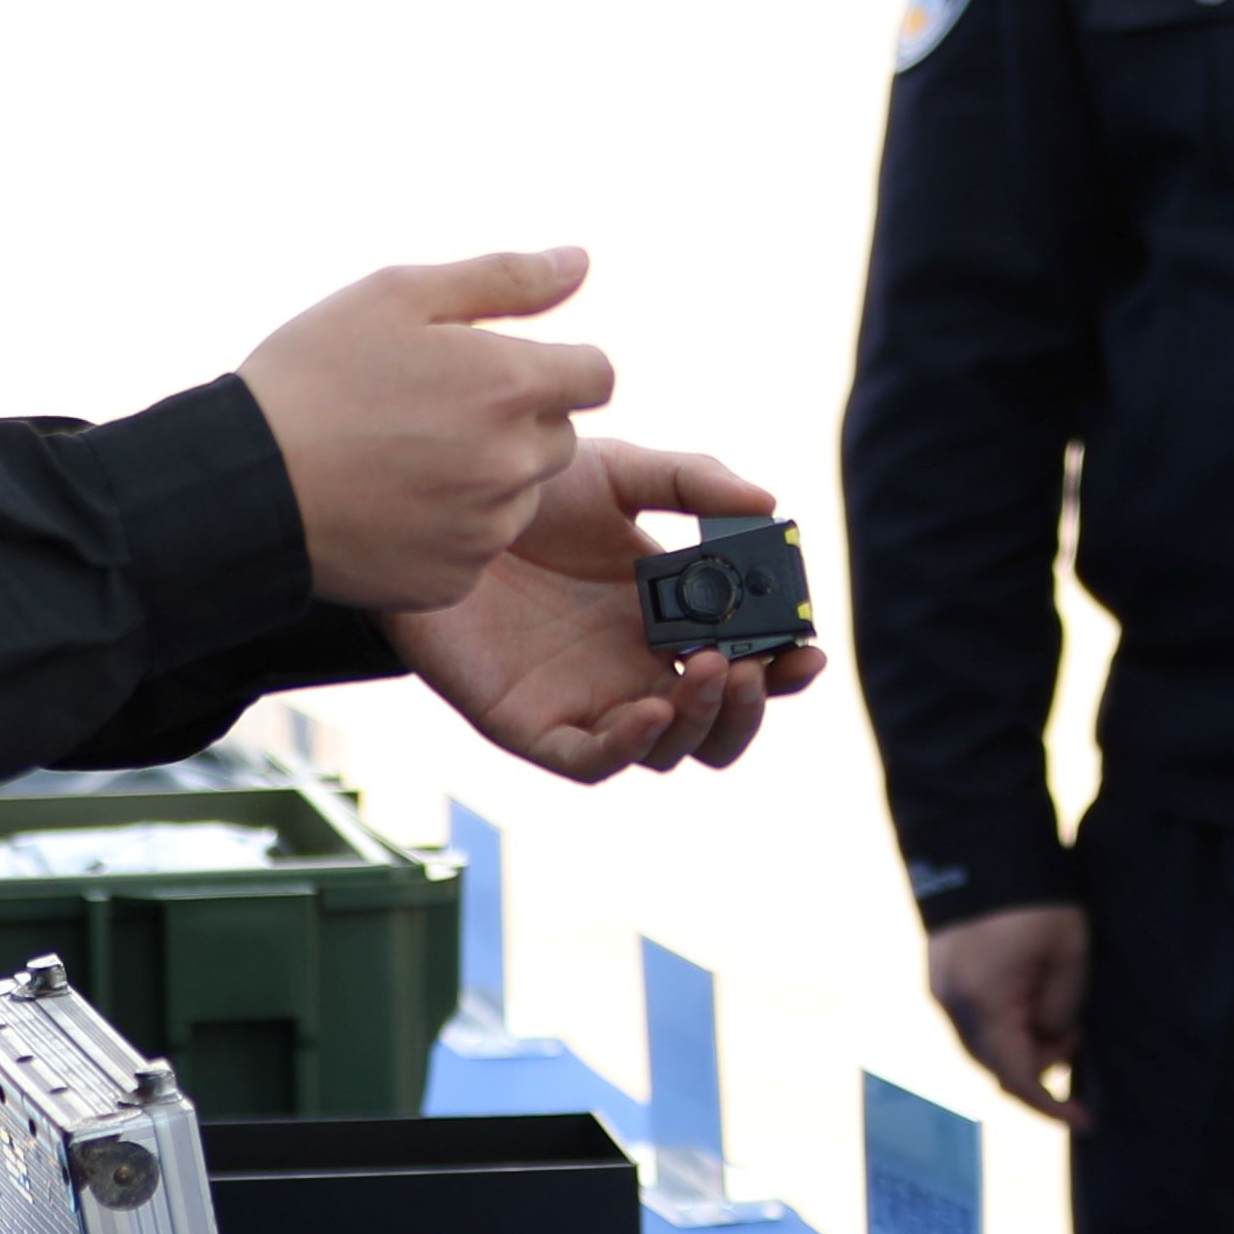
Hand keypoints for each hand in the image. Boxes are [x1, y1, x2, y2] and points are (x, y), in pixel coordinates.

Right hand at [241, 247, 611, 610]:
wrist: (241, 484)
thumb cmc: (312, 376)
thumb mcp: (399, 295)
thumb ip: (504, 279)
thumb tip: (580, 261)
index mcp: (509, 385)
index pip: (598, 375)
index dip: (557, 365)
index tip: (501, 368)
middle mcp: (512, 464)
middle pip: (560, 436)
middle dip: (518, 419)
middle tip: (436, 412)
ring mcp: (485, 530)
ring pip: (520, 496)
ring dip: (487, 477)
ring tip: (405, 459)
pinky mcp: (452, 580)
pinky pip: (477, 548)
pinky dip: (450, 530)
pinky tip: (392, 506)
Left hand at [380, 440, 811, 783]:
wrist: (426, 507)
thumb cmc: (522, 494)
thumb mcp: (618, 473)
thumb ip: (693, 482)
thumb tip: (770, 502)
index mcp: (669, 620)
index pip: (745, 663)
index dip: (784, 666)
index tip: (806, 646)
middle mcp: (635, 668)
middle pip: (716, 723)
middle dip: (750, 706)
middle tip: (753, 666)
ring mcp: (586, 700)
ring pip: (669, 749)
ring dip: (703, 720)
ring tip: (709, 667)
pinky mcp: (531, 724)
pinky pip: (591, 760)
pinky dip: (628, 746)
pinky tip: (648, 706)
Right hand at [925, 901, 1088, 1125]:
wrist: (983, 846)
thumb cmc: (1037, 898)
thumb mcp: (1070, 953)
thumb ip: (1063, 1008)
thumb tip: (1052, 1042)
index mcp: (986, 1002)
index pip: (1017, 1077)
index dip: (1051, 1106)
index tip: (1084, 1119)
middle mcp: (953, 1005)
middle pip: (998, 1065)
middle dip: (1040, 1064)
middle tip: (1077, 1034)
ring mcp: (940, 992)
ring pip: (986, 1045)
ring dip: (1024, 1043)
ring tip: (1059, 1011)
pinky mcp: (941, 979)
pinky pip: (975, 1022)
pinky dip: (1005, 1026)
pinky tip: (1032, 1004)